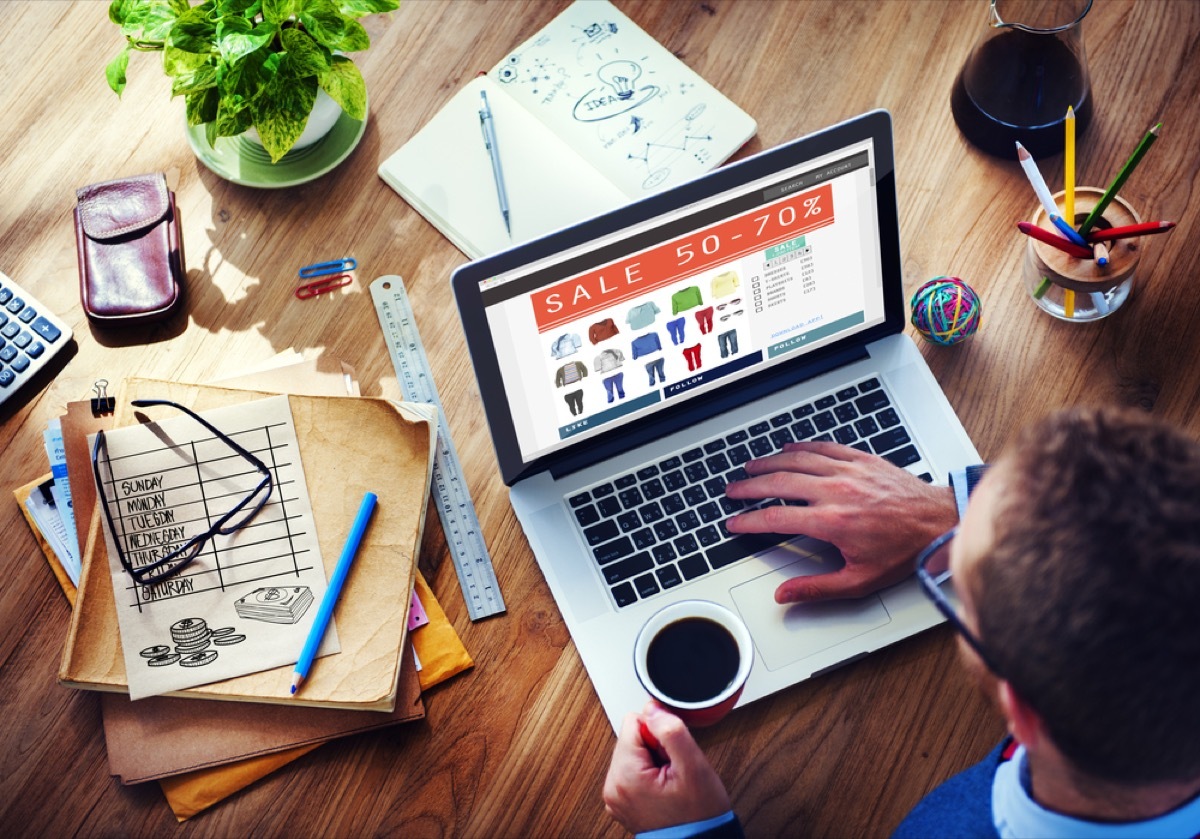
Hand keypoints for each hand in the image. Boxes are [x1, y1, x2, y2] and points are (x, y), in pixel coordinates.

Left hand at [602, 701, 730, 833]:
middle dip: (656, 748)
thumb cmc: (699, 815)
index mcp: (624, 776)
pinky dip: (650, 773)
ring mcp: (615, 796)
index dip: (659, 733)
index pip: (633, 722)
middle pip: (631, 737)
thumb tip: (652, 708)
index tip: (672, 755)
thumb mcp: (693, 766)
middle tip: (673, 771)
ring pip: (633, 752)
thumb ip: (671, 731)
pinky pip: (633, 770)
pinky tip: (665, 788)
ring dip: (654, 760)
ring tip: (670, 781)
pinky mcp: (622, 800)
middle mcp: (613, 786)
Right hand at [724, 441, 957, 603]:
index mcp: (832, 522)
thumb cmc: (905, 550)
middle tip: (733, 491)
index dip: (749, 521)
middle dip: (749, 487)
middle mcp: (836, 491)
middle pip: (779, 483)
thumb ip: (817, 588)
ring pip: (796, 460)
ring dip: (769, 463)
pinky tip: (787, 448)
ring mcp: (848, 471)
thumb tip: (785, 595)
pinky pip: (822, 447)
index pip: (776, 518)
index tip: (735, 523)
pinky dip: (800, 447)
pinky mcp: (861, 459)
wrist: (939, 522)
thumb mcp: (860, 580)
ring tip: (750, 468)